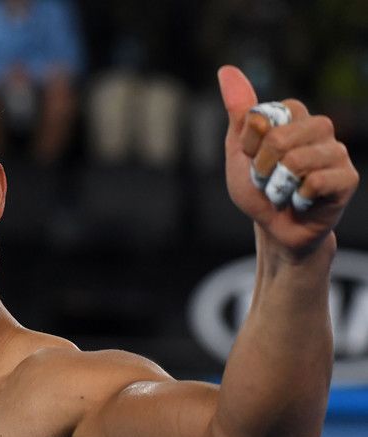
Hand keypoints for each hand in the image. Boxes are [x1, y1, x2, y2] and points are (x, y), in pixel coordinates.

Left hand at [218, 65, 358, 255]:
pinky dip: (298, 199)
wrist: (276, 230)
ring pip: (296, 162)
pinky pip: (315, 182)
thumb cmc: (259, 191)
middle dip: (263, 169)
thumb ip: (238, 113)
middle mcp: (320, 127)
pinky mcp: (347, 178)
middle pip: (279, 139)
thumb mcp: (239, 153)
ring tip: (284, 193)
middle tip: (269, 182)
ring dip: (278, 188)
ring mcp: (336, 151)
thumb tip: (226, 70)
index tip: (255, 162)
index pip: (263, 118)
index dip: (250, 147)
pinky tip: (302, 202)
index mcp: (294, 114)